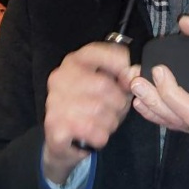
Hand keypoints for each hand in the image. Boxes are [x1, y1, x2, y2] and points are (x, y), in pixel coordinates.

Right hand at [43, 41, 137, 183]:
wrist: (62, 136)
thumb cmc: (89, 107)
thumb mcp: (109, 86)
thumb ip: (122, 76)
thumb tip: (133, 73)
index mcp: (73, 63)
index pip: (95, 52)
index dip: (118, 62)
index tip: (129, 75)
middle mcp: (60, 78)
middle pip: (102, 85)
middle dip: (119, 101)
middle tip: (119, 108)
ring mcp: (54, 101)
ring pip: (98, 109)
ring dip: (111, 120)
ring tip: (108, 122)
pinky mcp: (55, 125)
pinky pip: (90, 129)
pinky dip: (101, 135)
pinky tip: (98, 133)